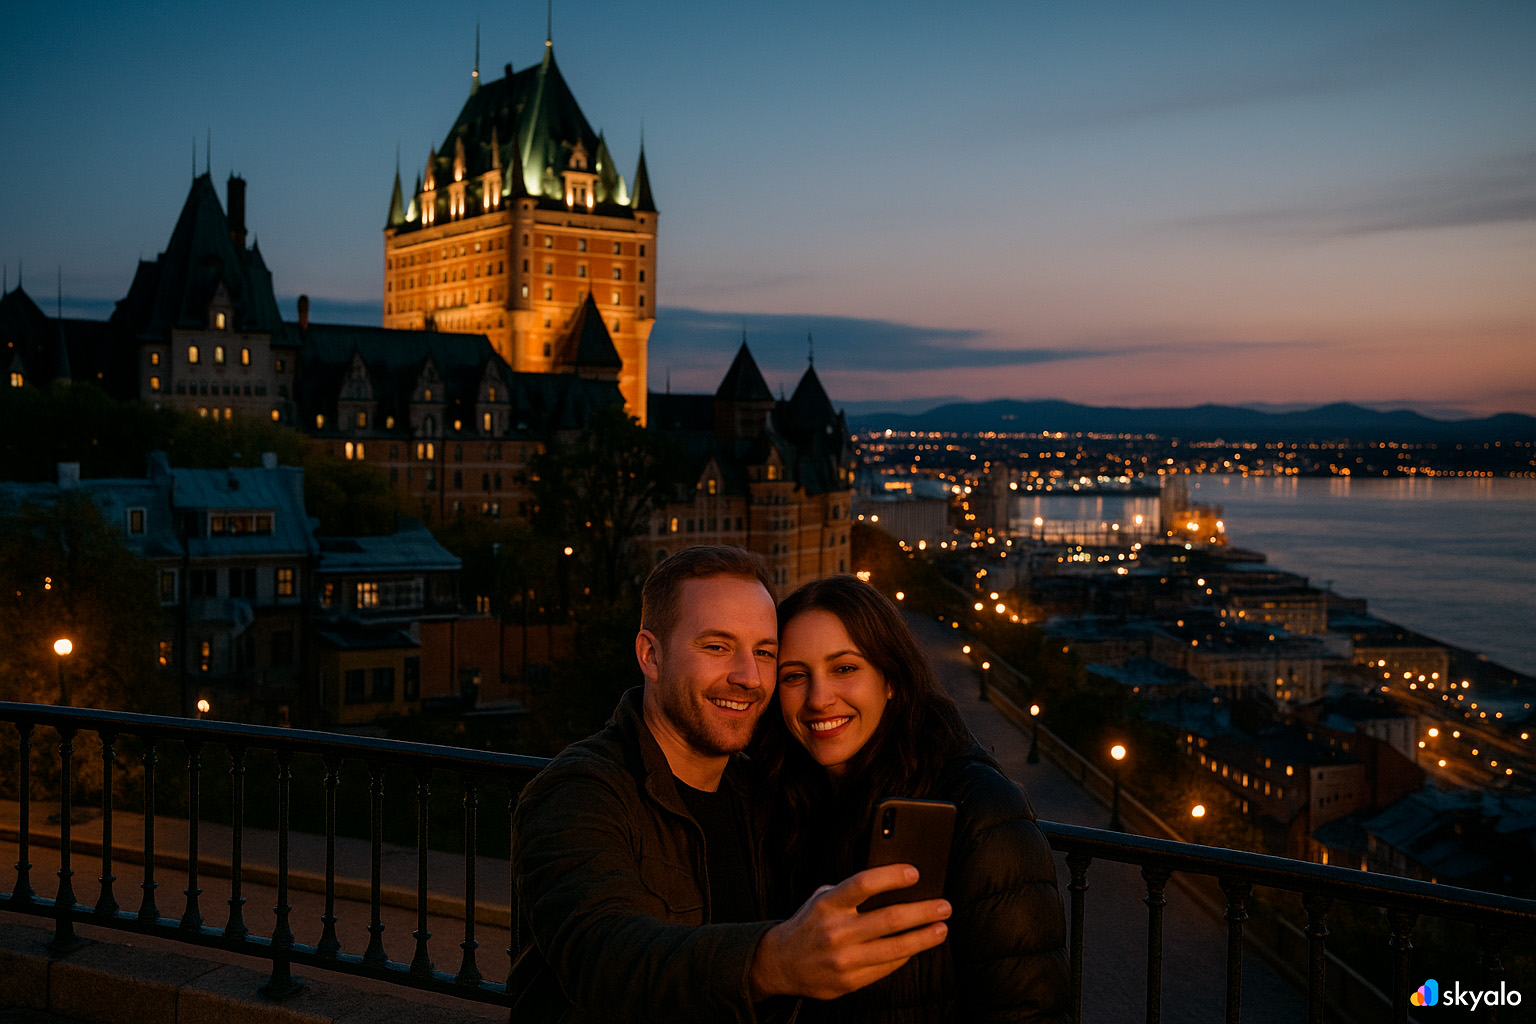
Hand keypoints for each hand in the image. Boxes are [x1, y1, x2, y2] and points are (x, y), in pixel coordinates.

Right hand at [749, 864, 950, 1000]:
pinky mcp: (849, 981)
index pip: (863, 884)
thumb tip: (895, 885)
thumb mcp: (824, 899)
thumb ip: (852, 892)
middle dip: (923, 911)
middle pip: (889, 919)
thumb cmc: (812, 923)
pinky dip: (906, 955)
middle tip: (944, 906)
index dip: (891, 876)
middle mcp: (836, 931)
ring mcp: (843, 959)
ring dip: (924, 937)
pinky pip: (887, 967)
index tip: (916, 873)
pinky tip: (917, 946)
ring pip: (895, 948)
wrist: (782, 962)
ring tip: (941, 929)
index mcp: (828, 904)